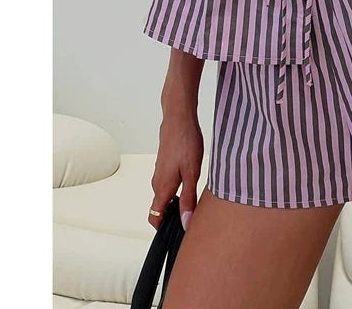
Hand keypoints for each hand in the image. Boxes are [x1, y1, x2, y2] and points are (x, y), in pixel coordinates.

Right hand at [149, 106, 202, 230]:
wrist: (179, 118)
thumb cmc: (185, 142)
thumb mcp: (192, 173)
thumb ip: (188, 199)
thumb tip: (186, 222)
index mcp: (162, 188)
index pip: (155, 218)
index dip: (164, 229)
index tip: (177, 233)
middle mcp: (157, 182)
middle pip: (161, 208)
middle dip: (174, 217)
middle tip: (194, 219)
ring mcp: (160, 172)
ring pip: (166, 195)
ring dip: (177, 201)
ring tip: (196, 201)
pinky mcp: (165, 164)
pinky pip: (169, 183)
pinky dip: (178, 189)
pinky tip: (193, 183)